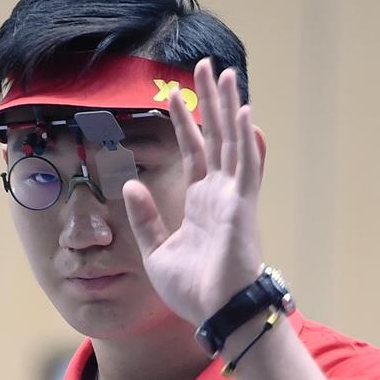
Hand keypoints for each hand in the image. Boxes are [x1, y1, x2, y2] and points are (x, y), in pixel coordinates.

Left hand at [123, 57, 263, 326]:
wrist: (214, 312)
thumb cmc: (191, 289)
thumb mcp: (156, 251)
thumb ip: (145, 217)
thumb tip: (131, 184)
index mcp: (200, 204)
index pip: (193, 153)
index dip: (185, 123)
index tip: (174, 96)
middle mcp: (219, 195)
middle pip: (216, 138)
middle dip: (210, 102)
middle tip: (206, 67)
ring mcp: (234, 199)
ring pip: (232, 143)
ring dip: (230, 108)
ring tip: (225, 74)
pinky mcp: (243, 207)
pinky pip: (247, 167)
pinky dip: (246, 140)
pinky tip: (245, 113)